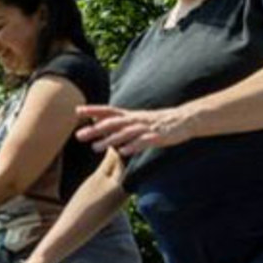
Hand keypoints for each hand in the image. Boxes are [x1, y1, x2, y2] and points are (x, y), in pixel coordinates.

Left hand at [75, 104, 195, 155]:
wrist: (185, 120)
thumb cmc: (157, 122)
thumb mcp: (136, 119)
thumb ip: (118, 121)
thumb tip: (97, 121)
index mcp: (130, 115)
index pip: (109, 111)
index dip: (94, 110)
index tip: (77, 111)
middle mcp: (136, 120)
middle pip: (113, 123)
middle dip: (95, 130)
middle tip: (79, 136)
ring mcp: (146, 128)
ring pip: (125, 133)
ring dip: (110, 140)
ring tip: (95, 148)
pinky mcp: (158, 136)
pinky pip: (144, 141)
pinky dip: (133, 146)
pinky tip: (123, 152)